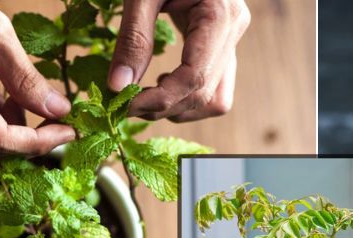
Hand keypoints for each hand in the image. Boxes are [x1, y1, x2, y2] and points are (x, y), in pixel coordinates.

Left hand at [108, 0, 249, 121]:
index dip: (160, 99)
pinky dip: (188, 96)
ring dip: (181, 108)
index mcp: (220, 14)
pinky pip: (215, 86)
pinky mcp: (225, 43)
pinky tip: (162, 85)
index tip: (125, 104)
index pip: (195, 77)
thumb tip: (118, 86)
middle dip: (165, 106)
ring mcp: (234, 38)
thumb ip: (133, 39)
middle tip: (126, 103)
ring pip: (217, 99)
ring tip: (146, 97)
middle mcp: (234, 29)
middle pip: (206, 94)